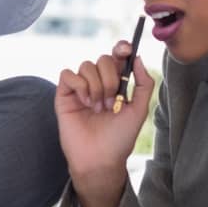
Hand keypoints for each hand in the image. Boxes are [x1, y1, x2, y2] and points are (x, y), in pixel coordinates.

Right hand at [56, 43, 152, 199]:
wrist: (100, 158)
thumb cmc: (119, 138)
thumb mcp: (139, 110)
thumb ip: (144, 84)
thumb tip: (137, 57)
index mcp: (116, 83)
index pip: (117, 57)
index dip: (121, 48)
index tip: (126, 49)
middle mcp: (97, 82)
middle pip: (103, 59)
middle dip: (110, 79)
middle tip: (111, 103)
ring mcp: (80, 88)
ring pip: (86, 65)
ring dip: (96, 87)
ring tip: (98, 108)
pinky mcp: (64, 94)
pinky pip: (68, 74)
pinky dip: (79, 86)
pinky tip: (84, 103)